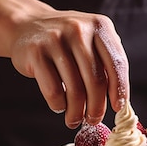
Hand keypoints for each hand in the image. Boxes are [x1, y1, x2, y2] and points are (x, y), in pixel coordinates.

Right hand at [9, 7, 128, 127]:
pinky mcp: (36, 53)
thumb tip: (119, 102)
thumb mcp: (90, 40)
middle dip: (96, 107)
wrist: (25, 25)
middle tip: (93, 120)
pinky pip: (54, 90)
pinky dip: (58, 105)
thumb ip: (106, 62)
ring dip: (76, 112)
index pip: (117, 63)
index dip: (120, 89)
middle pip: (96, 81)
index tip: (119, 108)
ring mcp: (56, 40)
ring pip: (74, 90)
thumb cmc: (65, 41)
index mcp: (99, 26)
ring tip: (74, 119)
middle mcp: (79, 30)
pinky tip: (59, 106)